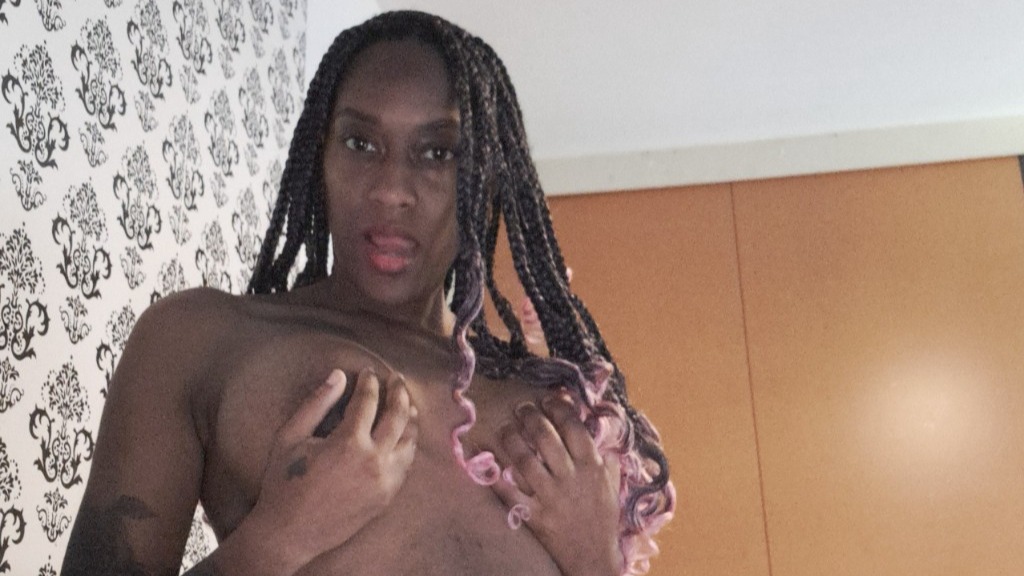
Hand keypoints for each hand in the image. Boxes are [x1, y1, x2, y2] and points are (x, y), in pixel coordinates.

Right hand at [244, 368, 417, 571]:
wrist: (289, 533)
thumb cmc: (284, 482)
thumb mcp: (290, 437)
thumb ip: (316, 403)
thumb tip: (340, 375)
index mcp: (349, 442)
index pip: (369, 401)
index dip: (370, 382)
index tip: (369, 372)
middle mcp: (374, 460)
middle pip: (398, 416)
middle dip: (399, 392)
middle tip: (396, 379)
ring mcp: (385, 481)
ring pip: (409, 441)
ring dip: (410, 418)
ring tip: (407, 404)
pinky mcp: (387, 497)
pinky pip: (406, 464)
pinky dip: (408, 444)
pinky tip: (404, 436)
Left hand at [492, 391, 621, 575]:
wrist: (593, 558)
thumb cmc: (602, 518)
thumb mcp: (612, 484)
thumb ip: (605, 457)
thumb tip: (596, 429)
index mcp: (592, 467)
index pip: (573, 427)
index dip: (559, 408)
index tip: (548, 398)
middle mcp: (571, 478)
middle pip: (545, 438)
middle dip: (530, 416)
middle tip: (521, 407)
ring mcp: (551, 497)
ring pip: (525, 459)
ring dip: (511, 438)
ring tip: (505, 427)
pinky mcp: (534, 516)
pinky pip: (509, 491)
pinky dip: (494, 474)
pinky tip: (483, 459)